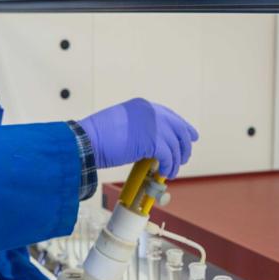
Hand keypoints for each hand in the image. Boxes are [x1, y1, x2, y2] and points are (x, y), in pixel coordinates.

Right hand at [78, 98, 198, 178]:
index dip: (182, 127)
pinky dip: (168, 166)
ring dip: (175, 161)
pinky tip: (164, 173)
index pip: (170, 116)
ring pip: (175, 145)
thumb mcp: (122, 124)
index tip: (191, 136)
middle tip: (183, 159)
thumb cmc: (97, 136)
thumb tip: (152, 144)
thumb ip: (139, 129)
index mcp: (143, 106)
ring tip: (171, 172)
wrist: (88, 140)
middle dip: (184, 146)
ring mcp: (153, 125)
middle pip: (178, 129)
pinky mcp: (152, 141)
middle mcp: (151, 112)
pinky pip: (168, 156)